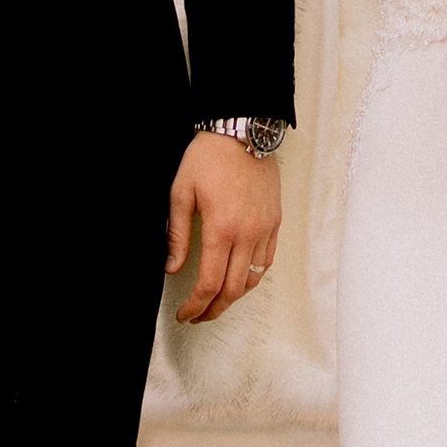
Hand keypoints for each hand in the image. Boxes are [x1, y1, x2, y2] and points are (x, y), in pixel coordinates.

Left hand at [166, 130, 280, 321]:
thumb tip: (172, 267)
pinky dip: (252, 277)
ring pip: (252, 280)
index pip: (209, 284)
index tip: (185, 314)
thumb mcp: (181, 192)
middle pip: (232, 290)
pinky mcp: (274, 222)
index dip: (195, 305)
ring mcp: (264, 230)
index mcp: (221, 229)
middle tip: (198, 315)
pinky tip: (239, 279)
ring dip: (233, 297)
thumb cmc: (209, 158)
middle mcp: (247, 235)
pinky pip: (267, 262)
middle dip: (214, 309)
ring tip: (216, 301)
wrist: (241, 131)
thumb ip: (177, 234)